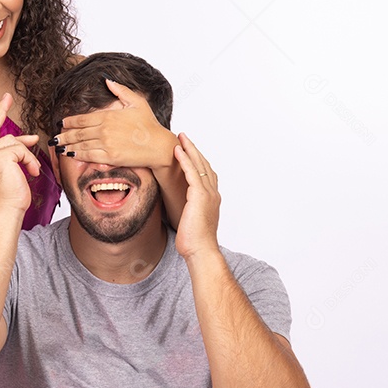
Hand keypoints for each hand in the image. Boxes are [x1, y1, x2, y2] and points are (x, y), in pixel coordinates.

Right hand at [0, 94, 40, 214]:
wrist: (6, 211)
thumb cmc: (8, 197)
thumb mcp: (11, 171)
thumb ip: (16, 152)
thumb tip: (30, 138)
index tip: (3, 103)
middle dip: (0, 110)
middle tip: (7, 97)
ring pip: (13, 141)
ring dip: (26, 156)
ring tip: (30, 171)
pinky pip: (21, 149)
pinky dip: (29, 161)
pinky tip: (30, 173)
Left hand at [52, 80, 176, 169]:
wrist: (158, 145)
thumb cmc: (149, 124)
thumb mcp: (137, 101)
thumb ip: (120, 90)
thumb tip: (107, 80)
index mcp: (108, 115)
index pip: (82, 119)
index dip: (69, 121)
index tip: (61, 123)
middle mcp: (105, 129)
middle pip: (78, 132)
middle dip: (64, 135)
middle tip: (54, 137)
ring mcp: (106, 144)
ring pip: (80, 144)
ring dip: (67, 145)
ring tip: (58, 147)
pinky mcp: (110, 157)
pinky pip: (88, 156)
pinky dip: (77, 155)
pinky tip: (70, 155)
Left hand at [173, 133, 220, 259]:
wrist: (200, 251)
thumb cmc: (194, 242)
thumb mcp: (190, 221)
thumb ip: (186, 210)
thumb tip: (175, 208)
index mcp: (211, 199)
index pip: (205, 173)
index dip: (197, 160)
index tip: (188, 150)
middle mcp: (212, 193)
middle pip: (204, 165)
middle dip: (194, 149)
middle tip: (183, 137)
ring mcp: (208, 194)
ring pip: (199, 165)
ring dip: (189, 149)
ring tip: (180, 138)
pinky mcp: (200, 196)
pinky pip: (192, 172)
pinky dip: (185, 160)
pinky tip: (178, 151)